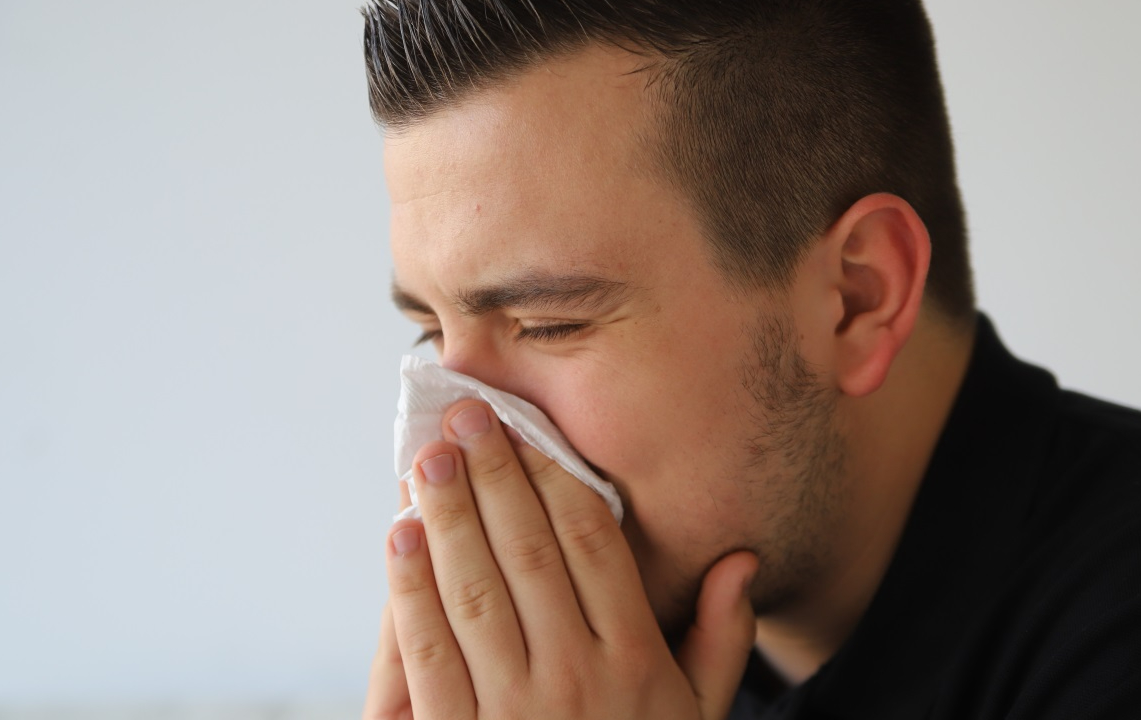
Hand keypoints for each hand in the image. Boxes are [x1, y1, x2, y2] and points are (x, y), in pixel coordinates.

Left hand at [363, 398, 758, 719]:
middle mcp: (579, 676)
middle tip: (467, 419)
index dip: (557, 481)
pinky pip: (429, 654)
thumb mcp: (698, 716)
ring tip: (429, 460)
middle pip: (530, 552)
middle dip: (495, 477)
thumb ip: (722, 640)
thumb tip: (740, 560)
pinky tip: (400, 539)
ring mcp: (516, 711)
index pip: (593, 545)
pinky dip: (410, 591)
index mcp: (638, 660)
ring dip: (447, 518)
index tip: (531, 432)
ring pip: (475, 591)